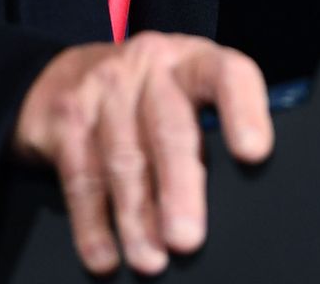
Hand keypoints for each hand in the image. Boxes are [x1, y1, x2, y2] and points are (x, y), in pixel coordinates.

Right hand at [14, 32, 273, 275]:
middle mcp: (150, 67)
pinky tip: (105, 254)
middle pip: (170, 128)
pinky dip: (92, 222)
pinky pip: (80, 175)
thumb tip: (237, 200)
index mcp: (194, 61)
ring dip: (137, 217)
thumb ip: (209, 130)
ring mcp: (103, 87)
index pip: (227, 75)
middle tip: (187, 238)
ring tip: (150, 259)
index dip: (244, 111)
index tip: (254, 152)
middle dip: (180, 188)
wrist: (67, 72)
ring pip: (124, 159)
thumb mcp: (185, 94)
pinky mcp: (65, 115)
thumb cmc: (148, 97)